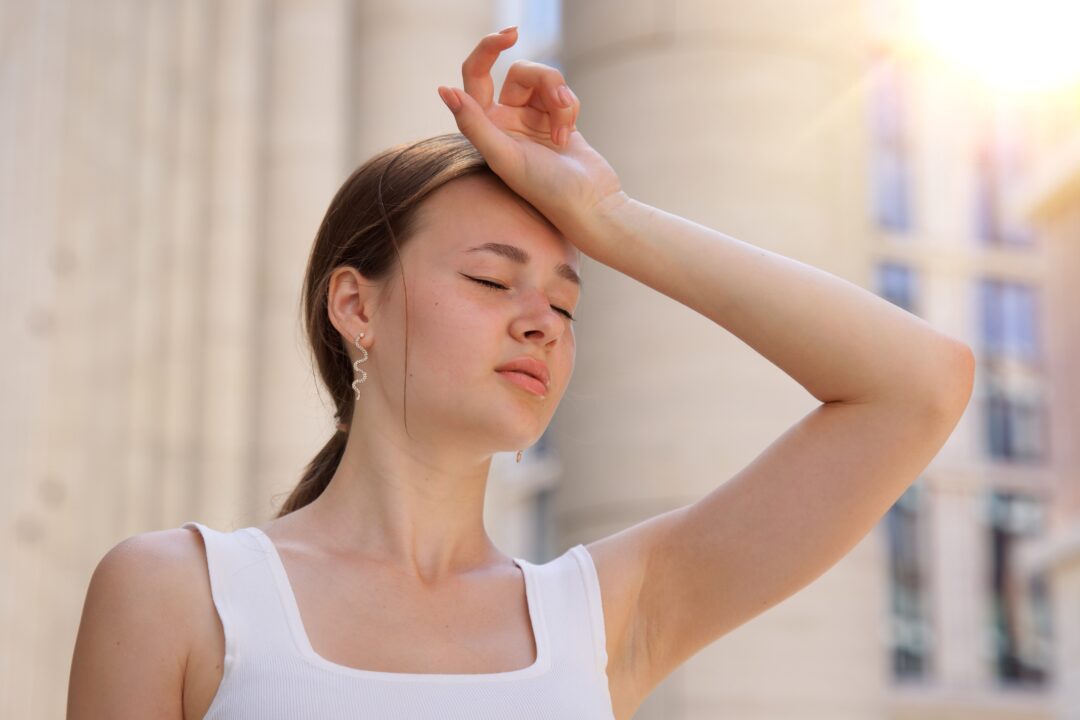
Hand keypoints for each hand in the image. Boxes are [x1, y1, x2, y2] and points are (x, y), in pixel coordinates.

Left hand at [437, 28, 626, 257]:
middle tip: (561, 100)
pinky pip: (562, 94)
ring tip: (566, 130)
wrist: (590, 206)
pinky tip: (572, 134)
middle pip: (519, 72)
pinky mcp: (556, 120)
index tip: (511, 35)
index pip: (475, 75)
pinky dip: (570, 108)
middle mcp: (504, 121)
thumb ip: (474, 124)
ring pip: (545, 80)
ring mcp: (531, 120)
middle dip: (544, 81)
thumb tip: (445, 90)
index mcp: (484, 128)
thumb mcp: (505, 157)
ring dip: (561, 99)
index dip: (488, 48)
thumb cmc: (545, 190)